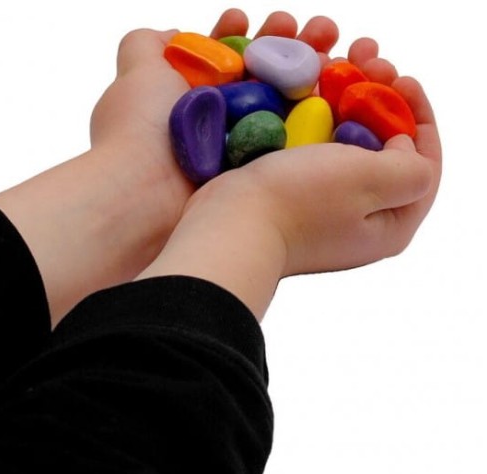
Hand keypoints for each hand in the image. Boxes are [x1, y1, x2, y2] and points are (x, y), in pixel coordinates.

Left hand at [0, 10, 339, 325]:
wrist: (145, 199)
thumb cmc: (141, 132)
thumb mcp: (137, 70)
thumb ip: (148, 44)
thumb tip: (171, 34)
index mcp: (208, 95)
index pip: (245, 57)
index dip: (267, 37)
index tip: (283, 22)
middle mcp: (232, 123)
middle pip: (277, 78)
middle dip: (303, 48)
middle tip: (326, 31)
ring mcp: (249, 151)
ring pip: (296, 107)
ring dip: (322, 74)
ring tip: (343, 49)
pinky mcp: (265, 175)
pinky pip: (304, 144)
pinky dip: (327, 117)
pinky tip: (342, 91)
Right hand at [138, 38, 440, 318]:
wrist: (229, 225)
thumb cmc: (299, 203)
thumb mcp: (372, 181)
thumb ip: (410, 167)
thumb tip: (400, 149)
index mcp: (390, 226)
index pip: (425, 167)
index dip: (419, 117)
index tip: (401, 81)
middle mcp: (361, 221)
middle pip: (387, 153)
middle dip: (382, 103)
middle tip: (368, 66)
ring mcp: (326, 210)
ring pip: (349, 147)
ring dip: (349, 103)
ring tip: (338, 66)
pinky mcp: (296, 197)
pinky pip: (318, 151)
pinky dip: (320, 119)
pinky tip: (311, 93)